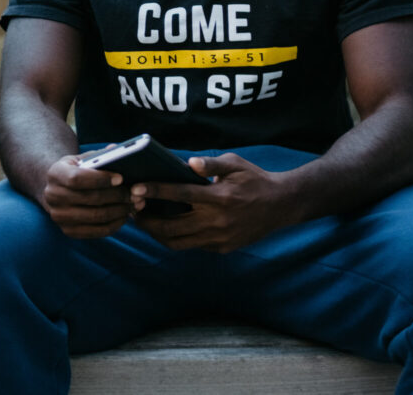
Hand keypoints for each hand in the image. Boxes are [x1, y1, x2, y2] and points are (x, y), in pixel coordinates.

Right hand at [41, 154, 134, 238]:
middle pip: (90, 198)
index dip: (100, 179)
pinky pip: (96, 231)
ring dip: (119, 211)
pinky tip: (125, 216)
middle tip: (134, 193)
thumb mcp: (82, 159)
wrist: (57, 191)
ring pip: (95, 216)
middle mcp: (53, 196)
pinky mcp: (68, 231)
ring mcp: (59, 216)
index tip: (121, 178)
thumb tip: (116, 149)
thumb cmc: (75, 171)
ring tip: (134, 204)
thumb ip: (98, 156)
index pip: (77, 178)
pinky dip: (114, 225)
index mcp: (55, 174)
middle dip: (116, 196)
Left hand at [132, 153, 294, 252]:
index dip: (155, 191)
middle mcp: (217, 221)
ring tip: (143, 222)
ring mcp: (219, 238)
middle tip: (131, 210)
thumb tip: (190, 163)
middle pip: (171, 226)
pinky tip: (165, 227)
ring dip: (156, 233)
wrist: (281, 205)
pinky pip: (192, 246)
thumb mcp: (235, 164)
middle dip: (146, 220)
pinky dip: (176, 238)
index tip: (135, 188)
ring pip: (178, 242)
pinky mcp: (222, 248)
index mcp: (219, 197)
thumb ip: (211, 164)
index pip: (180, 195)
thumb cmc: (254, 179)